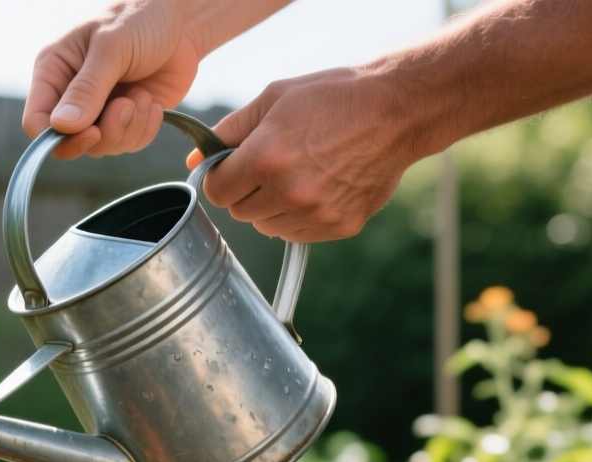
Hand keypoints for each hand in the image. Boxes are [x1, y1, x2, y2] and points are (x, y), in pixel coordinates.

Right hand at [23, 2, 202, 160]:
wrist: (182, 21)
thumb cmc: (140, 19)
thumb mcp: (111, 47)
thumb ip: (87, 88)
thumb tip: (62, 126)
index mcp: (54, 71)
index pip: (36, 120)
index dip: (58, 136)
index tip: (91, 132)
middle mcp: (72, 95)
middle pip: (69, 141)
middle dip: (103, 134)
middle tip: (126, 107)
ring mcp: (99, 109)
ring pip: (101, 147)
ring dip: (127, 128)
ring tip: (142, 97)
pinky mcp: (127, 119)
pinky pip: (127, 144)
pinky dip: (144, 130)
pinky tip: (152, 103)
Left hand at [186, 68, 419, 242]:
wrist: (398, 110)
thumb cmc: (332, 97)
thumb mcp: (274, 99)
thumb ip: (229, 131)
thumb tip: (194, 160)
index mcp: (266, 158)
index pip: (217, 191)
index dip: (222, 177)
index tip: (235, 165)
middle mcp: (289, 192)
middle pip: (240, 212)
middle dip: (247, 191)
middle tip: (273, 164)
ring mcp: (316, 214)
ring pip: (267, 226)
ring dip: (272, 206)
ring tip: (299, 173)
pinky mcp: (340, 226)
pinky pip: (297, 234)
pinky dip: (299, 217)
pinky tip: (319, 186)